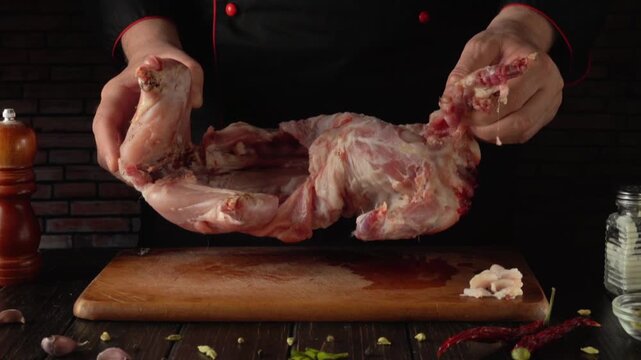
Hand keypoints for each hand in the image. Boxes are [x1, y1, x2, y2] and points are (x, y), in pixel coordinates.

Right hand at [92, 18, 203, 171]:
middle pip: (105, 146)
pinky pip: (133, 155)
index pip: (103, 122)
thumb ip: (192, 73)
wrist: (156, 59)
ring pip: (116, 155)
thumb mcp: (179, 60)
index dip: (107, 144)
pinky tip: (161, 175)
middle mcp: (113, 112)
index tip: (115, 164)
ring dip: (131, 171)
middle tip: (139, 181)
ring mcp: (122, 125)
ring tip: (150, 183)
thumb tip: (197, 101)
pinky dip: (144, 166)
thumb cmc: (164, 60)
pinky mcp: (134, 135)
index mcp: (115, 94)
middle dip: (118, 166)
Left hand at [446, 6, 563, 143]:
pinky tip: (486, 126)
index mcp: (537, 65)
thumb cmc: (500, 44)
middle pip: (518, 122)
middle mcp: (551, 86)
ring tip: (473, 126)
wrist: (521, 41)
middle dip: (486, 129)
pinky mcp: (546, 115)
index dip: (481, 113)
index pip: (508, 100)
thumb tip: (450, 101)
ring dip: (492, 135)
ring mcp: (551, 103)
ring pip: (521, 132)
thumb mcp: (478, 47)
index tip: (461, 114)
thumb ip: (463, 72)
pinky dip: (501, 135)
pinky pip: (523, 135)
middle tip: (465, 125)